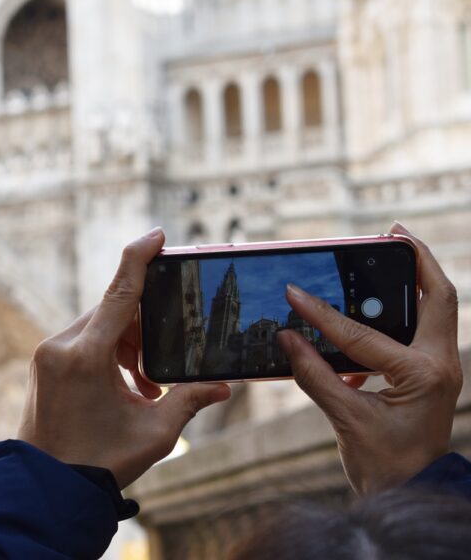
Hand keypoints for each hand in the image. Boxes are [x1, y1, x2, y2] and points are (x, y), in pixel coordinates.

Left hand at [17, 228, 231, 488]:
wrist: (45, 487)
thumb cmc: (98, 463)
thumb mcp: (154, 433)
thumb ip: (190, 401)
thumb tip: (224, 386)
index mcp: (86, 357)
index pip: (120, 293)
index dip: (140, 259)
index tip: (158, 236)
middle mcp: (61, 346)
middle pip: (114, 312)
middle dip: (145, 329)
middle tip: (161, 366)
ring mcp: (48, 353)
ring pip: (99, 326)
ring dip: (128, 345)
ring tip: (145, 388)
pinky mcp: (44, 362)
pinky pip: (83, 341)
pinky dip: (108, 353)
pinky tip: (125, 387)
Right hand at [278, 223, 461, 495]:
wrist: (412, 492)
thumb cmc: (386, 466)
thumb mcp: (346, 421)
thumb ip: (314, 375)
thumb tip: (286, 339)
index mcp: (422, 376)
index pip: (363, 334)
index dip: (322, 314)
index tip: (295, 292)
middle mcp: (439, 364)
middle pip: (438, 296)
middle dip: (417, 259)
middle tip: (390, 232)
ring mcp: (437, 368)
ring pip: (434, 308)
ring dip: (414, 279)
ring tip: (388, 252)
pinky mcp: (427, 374)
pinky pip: (418, 329)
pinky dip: (400, 308)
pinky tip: (373, 304)